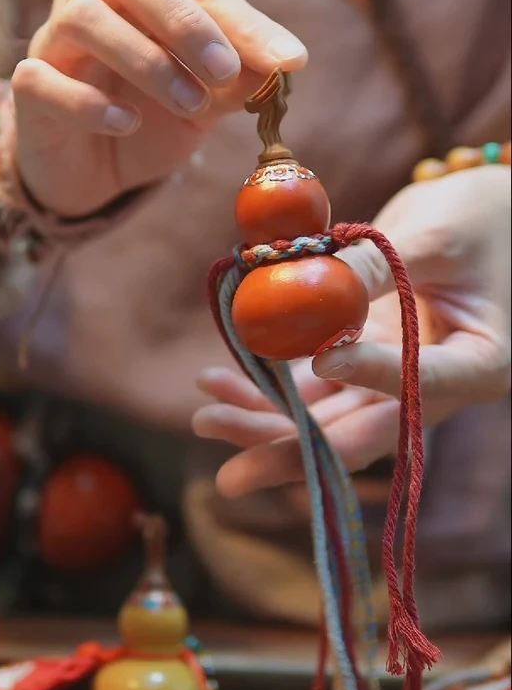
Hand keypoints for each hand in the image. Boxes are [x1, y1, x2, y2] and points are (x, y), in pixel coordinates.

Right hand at [11, 0, 306, 215]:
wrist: (92, 173)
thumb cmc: (150, 122)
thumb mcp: (204, 104)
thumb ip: (238, 80)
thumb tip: (285, 62)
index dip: (244, 23)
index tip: (288, 61)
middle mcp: (92, 1)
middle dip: (184, 20)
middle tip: (225, 70)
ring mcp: (53, 42)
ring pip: (84, 19)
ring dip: (146, 61)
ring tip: (190, 105)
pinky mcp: (28, 90)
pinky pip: (41, 79)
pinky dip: (89, 103)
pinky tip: (127, 125)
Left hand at [192, 166, 510, 498]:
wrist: (483, 212)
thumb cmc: (481, 218)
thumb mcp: (436, 235)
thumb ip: (375, 266)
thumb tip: (304, 285)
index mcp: (480, 365)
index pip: (422, 387)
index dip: (371, 377)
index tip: (322, 357)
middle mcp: (433, 389)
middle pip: (362, 432)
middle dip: (293, 452)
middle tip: (231, 477)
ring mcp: (391, 379)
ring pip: (326, 419)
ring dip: (265, 422)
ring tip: (205, 417)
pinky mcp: (361, 364)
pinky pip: (309, 388)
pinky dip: (265, 386)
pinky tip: (215, 380)